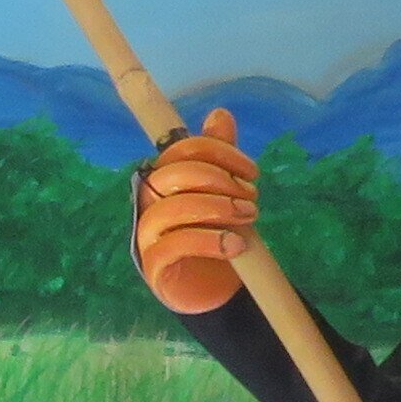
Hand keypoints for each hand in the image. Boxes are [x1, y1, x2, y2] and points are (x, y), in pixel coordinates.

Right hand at [132, 108, 262, 315]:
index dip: (219, 152)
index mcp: (164, 178)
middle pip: (173, 175)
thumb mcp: (224, 193)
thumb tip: (219, 114)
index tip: (252, 172)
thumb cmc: (214, 234)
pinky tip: (236, 245)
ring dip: (217, 208)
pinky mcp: (154, 264)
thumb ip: (219, 156)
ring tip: (248, 217)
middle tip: (252, 197)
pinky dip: (210, 241)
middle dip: (219, 180)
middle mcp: (149, 202)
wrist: (211, 287)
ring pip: (171, 209)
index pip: (181, 150)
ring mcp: (148, 234)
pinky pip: (174, 245)